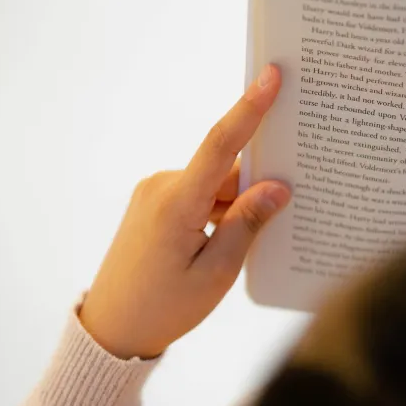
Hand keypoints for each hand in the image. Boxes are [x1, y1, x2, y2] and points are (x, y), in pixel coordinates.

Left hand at [79, 65, 289, 359]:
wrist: (111, 329)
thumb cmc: (164, 307)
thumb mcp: (216, 272)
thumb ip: (247, 224)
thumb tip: (278, 187)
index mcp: (176, 202)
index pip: (221, 144)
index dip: (249, 108)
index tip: (271, 75)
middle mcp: (162, 187)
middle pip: (227, 171)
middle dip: (259, 185)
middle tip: (294, 200)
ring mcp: (155, 194)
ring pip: (216, 186)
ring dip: (239, 206)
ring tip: (249, 247)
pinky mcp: (154, 205)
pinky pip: (200, 196)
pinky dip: (222, 212)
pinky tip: (232, 243)